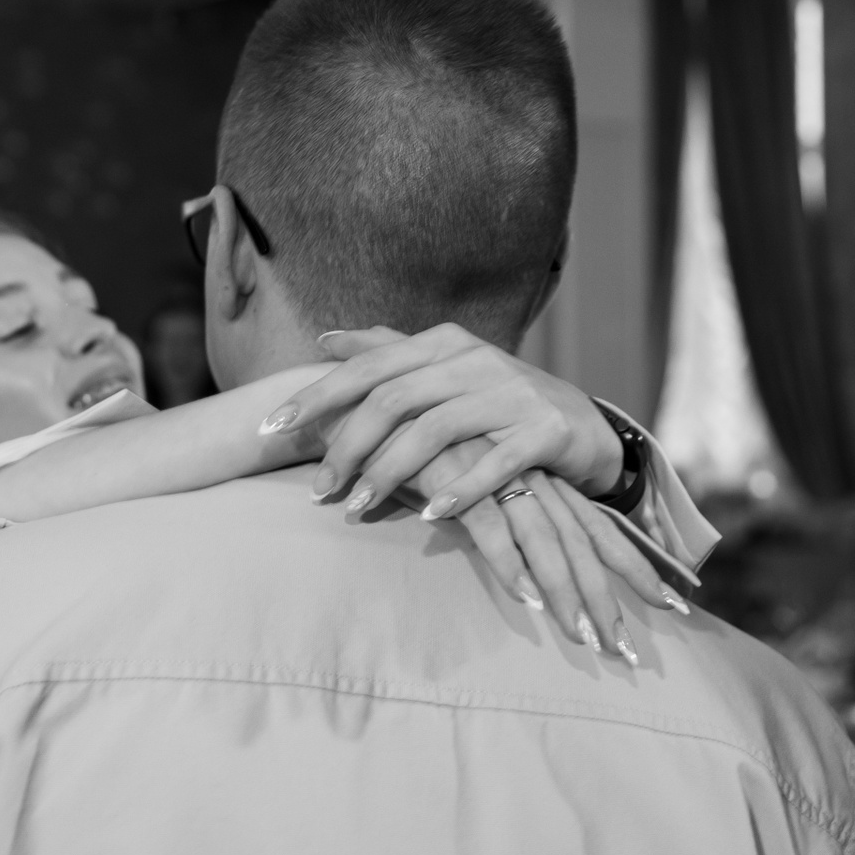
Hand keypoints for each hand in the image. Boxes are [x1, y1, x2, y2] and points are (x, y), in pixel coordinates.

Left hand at [260, 324, 624, 511]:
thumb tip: (325, 339)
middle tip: (316, 490)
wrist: (584, 426)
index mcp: (444, 343)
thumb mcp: (445, 369)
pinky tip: (430, 515)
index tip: (270, 427)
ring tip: (356, 509)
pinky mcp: (546, 430)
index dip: (317, 395)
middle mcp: (475, 360)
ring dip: (390, 473)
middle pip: (394, 399)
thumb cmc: (498, 402)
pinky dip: (460, 489)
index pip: (368, 366)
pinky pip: (496, 462)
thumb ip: (387, 352)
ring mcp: (513, 393)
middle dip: (346, 445)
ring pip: (436, 431)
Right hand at [404, 440, 685, 665]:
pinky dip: (510, 564)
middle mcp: (528, 476)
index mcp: (538, 477)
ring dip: (566, 593)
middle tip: (627, 651)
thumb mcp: (469, 481)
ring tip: (585, 639)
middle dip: (608, 597)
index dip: (634, 566)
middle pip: (581, 545)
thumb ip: (491, 513)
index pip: (596, 530)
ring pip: (545, 542)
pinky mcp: (457, 477)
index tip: (672, 603)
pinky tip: (527, 599)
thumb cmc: (417, 442)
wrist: (374, 394)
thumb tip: (517, 558)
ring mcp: (495, 475)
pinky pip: (491, 527)